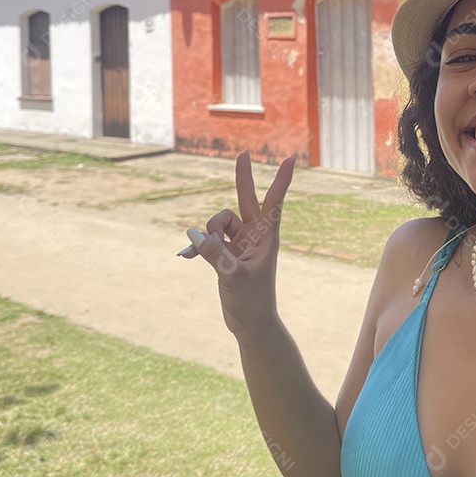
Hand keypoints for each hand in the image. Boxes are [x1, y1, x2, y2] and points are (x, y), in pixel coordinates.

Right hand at [179, 150, 295, 334]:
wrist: (250, 324)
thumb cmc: (251, 302)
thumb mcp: (233, 277)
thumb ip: (215, 253)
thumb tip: (194, 232)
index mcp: (266, 237)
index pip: (274, 201)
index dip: (281, 179)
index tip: (291, 158)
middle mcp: (254, 235)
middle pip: (245, 199)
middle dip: (243, 177)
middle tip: (243, 152)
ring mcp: (239, 243)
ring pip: (217, 223)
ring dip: (207, 234)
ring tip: (207, 256)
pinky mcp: (225, 253)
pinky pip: (206, 240)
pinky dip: (197, 246)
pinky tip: (184, 257)